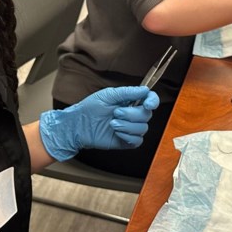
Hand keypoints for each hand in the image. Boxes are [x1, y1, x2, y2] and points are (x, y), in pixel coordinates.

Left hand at [38, 86, 159, 160]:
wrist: (78, 125)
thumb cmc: (90, 108)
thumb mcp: (108, 95)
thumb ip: (127, 92)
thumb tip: (145, 89)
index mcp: (130, 101)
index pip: (150, 100)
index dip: (153, 101)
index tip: (148, 104)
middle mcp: (133, 115)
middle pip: (146, 115)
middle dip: (131, 114)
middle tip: (116, 113)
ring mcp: (130, 128)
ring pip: (143, 128)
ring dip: (127, 126)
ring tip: (112, 123)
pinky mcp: (126, 141)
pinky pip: (137, 140)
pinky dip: (127, 136)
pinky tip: (116, 133)